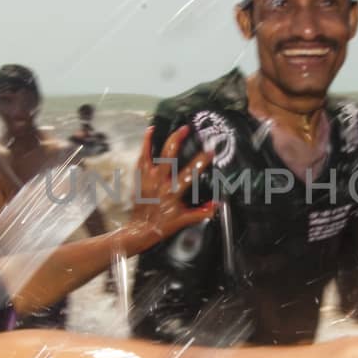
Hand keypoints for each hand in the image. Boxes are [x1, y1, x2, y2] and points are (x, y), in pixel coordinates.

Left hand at [116, 126, 216, 255]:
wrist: (140, 230)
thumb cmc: (162, 225)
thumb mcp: (184, 220)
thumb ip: (202, 212)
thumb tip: (217, 204)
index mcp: (172, 192)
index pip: (190, 172)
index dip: (201, 161)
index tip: (210, 151)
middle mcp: (159, 182)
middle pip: (168, 156)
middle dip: (177, 140)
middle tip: (185, 129)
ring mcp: (148, 179)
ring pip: (151, 154)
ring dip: (156, 139)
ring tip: (160, 127)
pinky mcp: (140, 179)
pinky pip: (141, 159)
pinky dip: (144, 146)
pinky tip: (148, 135)